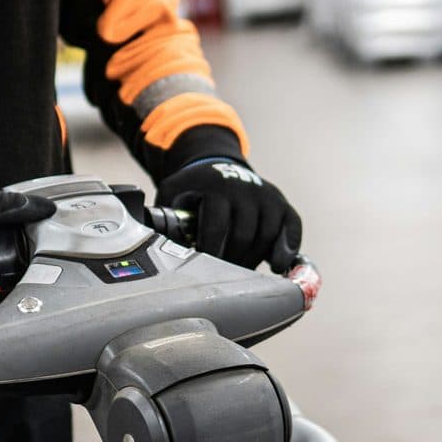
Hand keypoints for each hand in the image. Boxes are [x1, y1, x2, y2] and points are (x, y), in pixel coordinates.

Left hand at [157, 159, 301, 272]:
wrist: (218, 164)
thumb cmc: (192, 188)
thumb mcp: (173, 193)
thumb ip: (164, 215)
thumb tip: (148, 245)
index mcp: (216, 188)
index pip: (217, 227)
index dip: (212, 253)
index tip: (205, 271)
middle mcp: (246, 190)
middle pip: (244, 236)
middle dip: (232, 261)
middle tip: (222, 277)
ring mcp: (267, 196)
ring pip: (267, 237)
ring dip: (254, 259)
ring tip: (241, 274)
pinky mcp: (283, 204)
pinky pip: (292, 228)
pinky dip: (288, 248)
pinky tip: (279, 266)